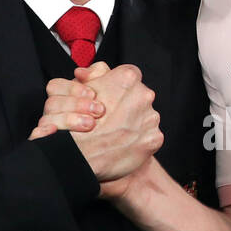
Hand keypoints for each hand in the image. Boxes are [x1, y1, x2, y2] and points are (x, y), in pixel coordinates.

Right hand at [28, 68, 105, 139]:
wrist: (115, 143)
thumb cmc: (110, 115)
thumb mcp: (109, 90)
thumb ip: (98, 74)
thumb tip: (81, 72)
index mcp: (65, 98)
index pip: (55, 87)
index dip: (72, 89)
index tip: (92, 94)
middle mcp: (56, 113)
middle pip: (52, 103)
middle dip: (76, 104)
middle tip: (98, 110)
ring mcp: (53, 130)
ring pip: (46, 120)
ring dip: (68, 120)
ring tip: (90, 123)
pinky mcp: (51, 146)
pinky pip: (37, 139)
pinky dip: (41, 135)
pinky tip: (54, 132)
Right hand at [33, 61, 161, 181]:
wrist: (81, 159)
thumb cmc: (77, 124)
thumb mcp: (77, 89)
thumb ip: (92, 74)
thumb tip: (89, 71)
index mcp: (127, 78)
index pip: (129, 74)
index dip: (117, 86)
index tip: (109, 97)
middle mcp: (144, 95)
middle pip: (139, 95)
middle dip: (126, 104)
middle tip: (109, 117)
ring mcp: (151, 118)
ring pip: (145, 115)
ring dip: (133, 122)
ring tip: (114, 132)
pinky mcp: (154, 138)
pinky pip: (148, 135)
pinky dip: (137, 139)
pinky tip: (122, 144)